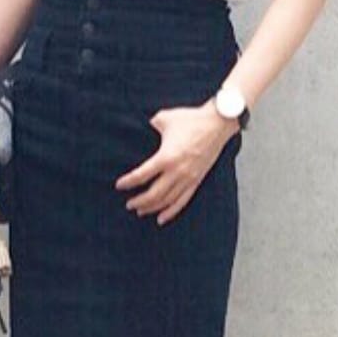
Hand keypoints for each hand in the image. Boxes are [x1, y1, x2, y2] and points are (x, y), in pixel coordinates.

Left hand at [116, 101, 238, 225]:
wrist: (218, 124)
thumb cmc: (192, 119)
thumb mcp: (164, 118)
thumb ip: (150, 125)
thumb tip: (143, 127)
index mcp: (166, 157)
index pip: (142, 175)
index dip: (128, 182)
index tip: (119, 186)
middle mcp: (177, 171)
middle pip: (153, 194)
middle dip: (139, 201)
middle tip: (128, 204)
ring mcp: (188, 178)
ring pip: (166, 201)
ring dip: (152, 208)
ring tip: (140, 211)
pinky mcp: (197, 180)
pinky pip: (182, 201)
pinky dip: (171, 211)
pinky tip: (161, 218)